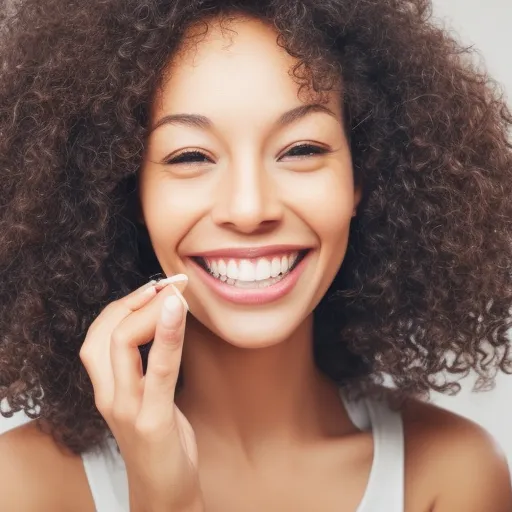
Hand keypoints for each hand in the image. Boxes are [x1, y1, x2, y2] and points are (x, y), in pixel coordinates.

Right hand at [80, 276, 202, 511]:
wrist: (164, 494)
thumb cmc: (161, 441)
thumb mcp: (148, 399)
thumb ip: (146, 366)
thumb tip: (162, 325)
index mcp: (107, 388)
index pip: (98, 334)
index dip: (124, 304)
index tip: (155, 287)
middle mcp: (110, 396)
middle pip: (105, 332)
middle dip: (135, 300)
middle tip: (170, 285)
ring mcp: (127, 409)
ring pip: (122, 343)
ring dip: (148, 310)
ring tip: (175, 293)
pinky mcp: (153, 420)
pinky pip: (158, 370)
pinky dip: (168, 336)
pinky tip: (177, 311)